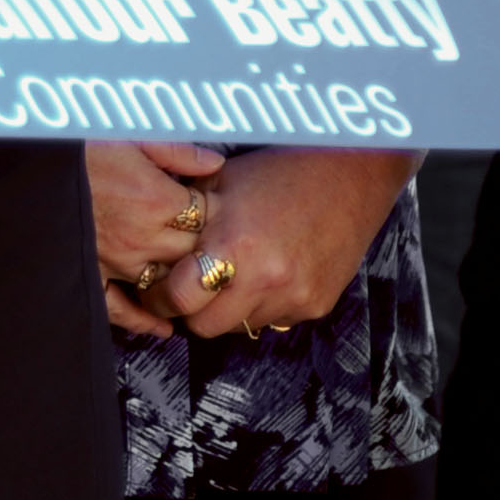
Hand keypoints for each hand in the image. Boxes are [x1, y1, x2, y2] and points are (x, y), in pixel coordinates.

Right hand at [89, 139, 225, 338]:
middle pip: (193, 256)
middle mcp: (143, 237)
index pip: (206, 218)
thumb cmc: (78, 149)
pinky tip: (160, 329)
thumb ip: (176, 152)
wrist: (31, 168)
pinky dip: (142, 322)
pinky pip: (121, 308)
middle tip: (210, 249)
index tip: (213, 212)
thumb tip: (214, 163)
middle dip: (205, 252)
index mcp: (158, 199)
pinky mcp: (91, 275)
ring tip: (195, 291)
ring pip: (165, 286)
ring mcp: (116, 261)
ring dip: (182, 288)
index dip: (214, 215)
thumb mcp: (131, 137)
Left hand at [130, 145, 417, 340]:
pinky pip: (274, 321)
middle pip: (206, 327)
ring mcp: (295, 297)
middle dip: (191, 311)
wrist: (350, 176)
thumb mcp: (221, 185)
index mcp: (234, 245)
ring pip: (240, 327)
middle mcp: (266, 279)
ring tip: (231, 276)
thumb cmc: (278, 173)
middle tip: (187, 290)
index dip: (160, 298)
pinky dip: (262, 305)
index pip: (179, 299)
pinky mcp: (316, 305)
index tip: (156, 291)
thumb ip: (186, 223)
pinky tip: (264, 275)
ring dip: (229, 309)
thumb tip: (149, 249)